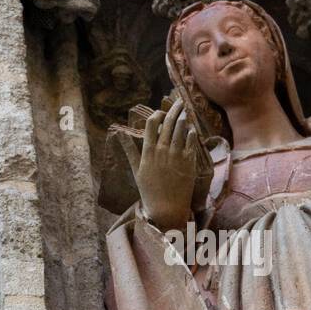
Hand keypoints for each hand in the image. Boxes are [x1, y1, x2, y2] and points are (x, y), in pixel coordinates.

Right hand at [121, 98, 197, 231]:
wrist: (166, 208)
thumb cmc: (149, 191)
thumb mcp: (136, 170)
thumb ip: (129, 150)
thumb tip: (119, 134)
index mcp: (148, 152)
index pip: (152, 125)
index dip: (157, 114)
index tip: (161, 111)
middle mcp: (162, 151)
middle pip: (168, 123)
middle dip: (174, 109)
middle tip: (180, 101)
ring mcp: (176, 155)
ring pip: (181, 129)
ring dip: (183, 117)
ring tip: (185, 110)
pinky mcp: (188, 162)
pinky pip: (191, 141)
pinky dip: (191, 131)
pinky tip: (191, 127)